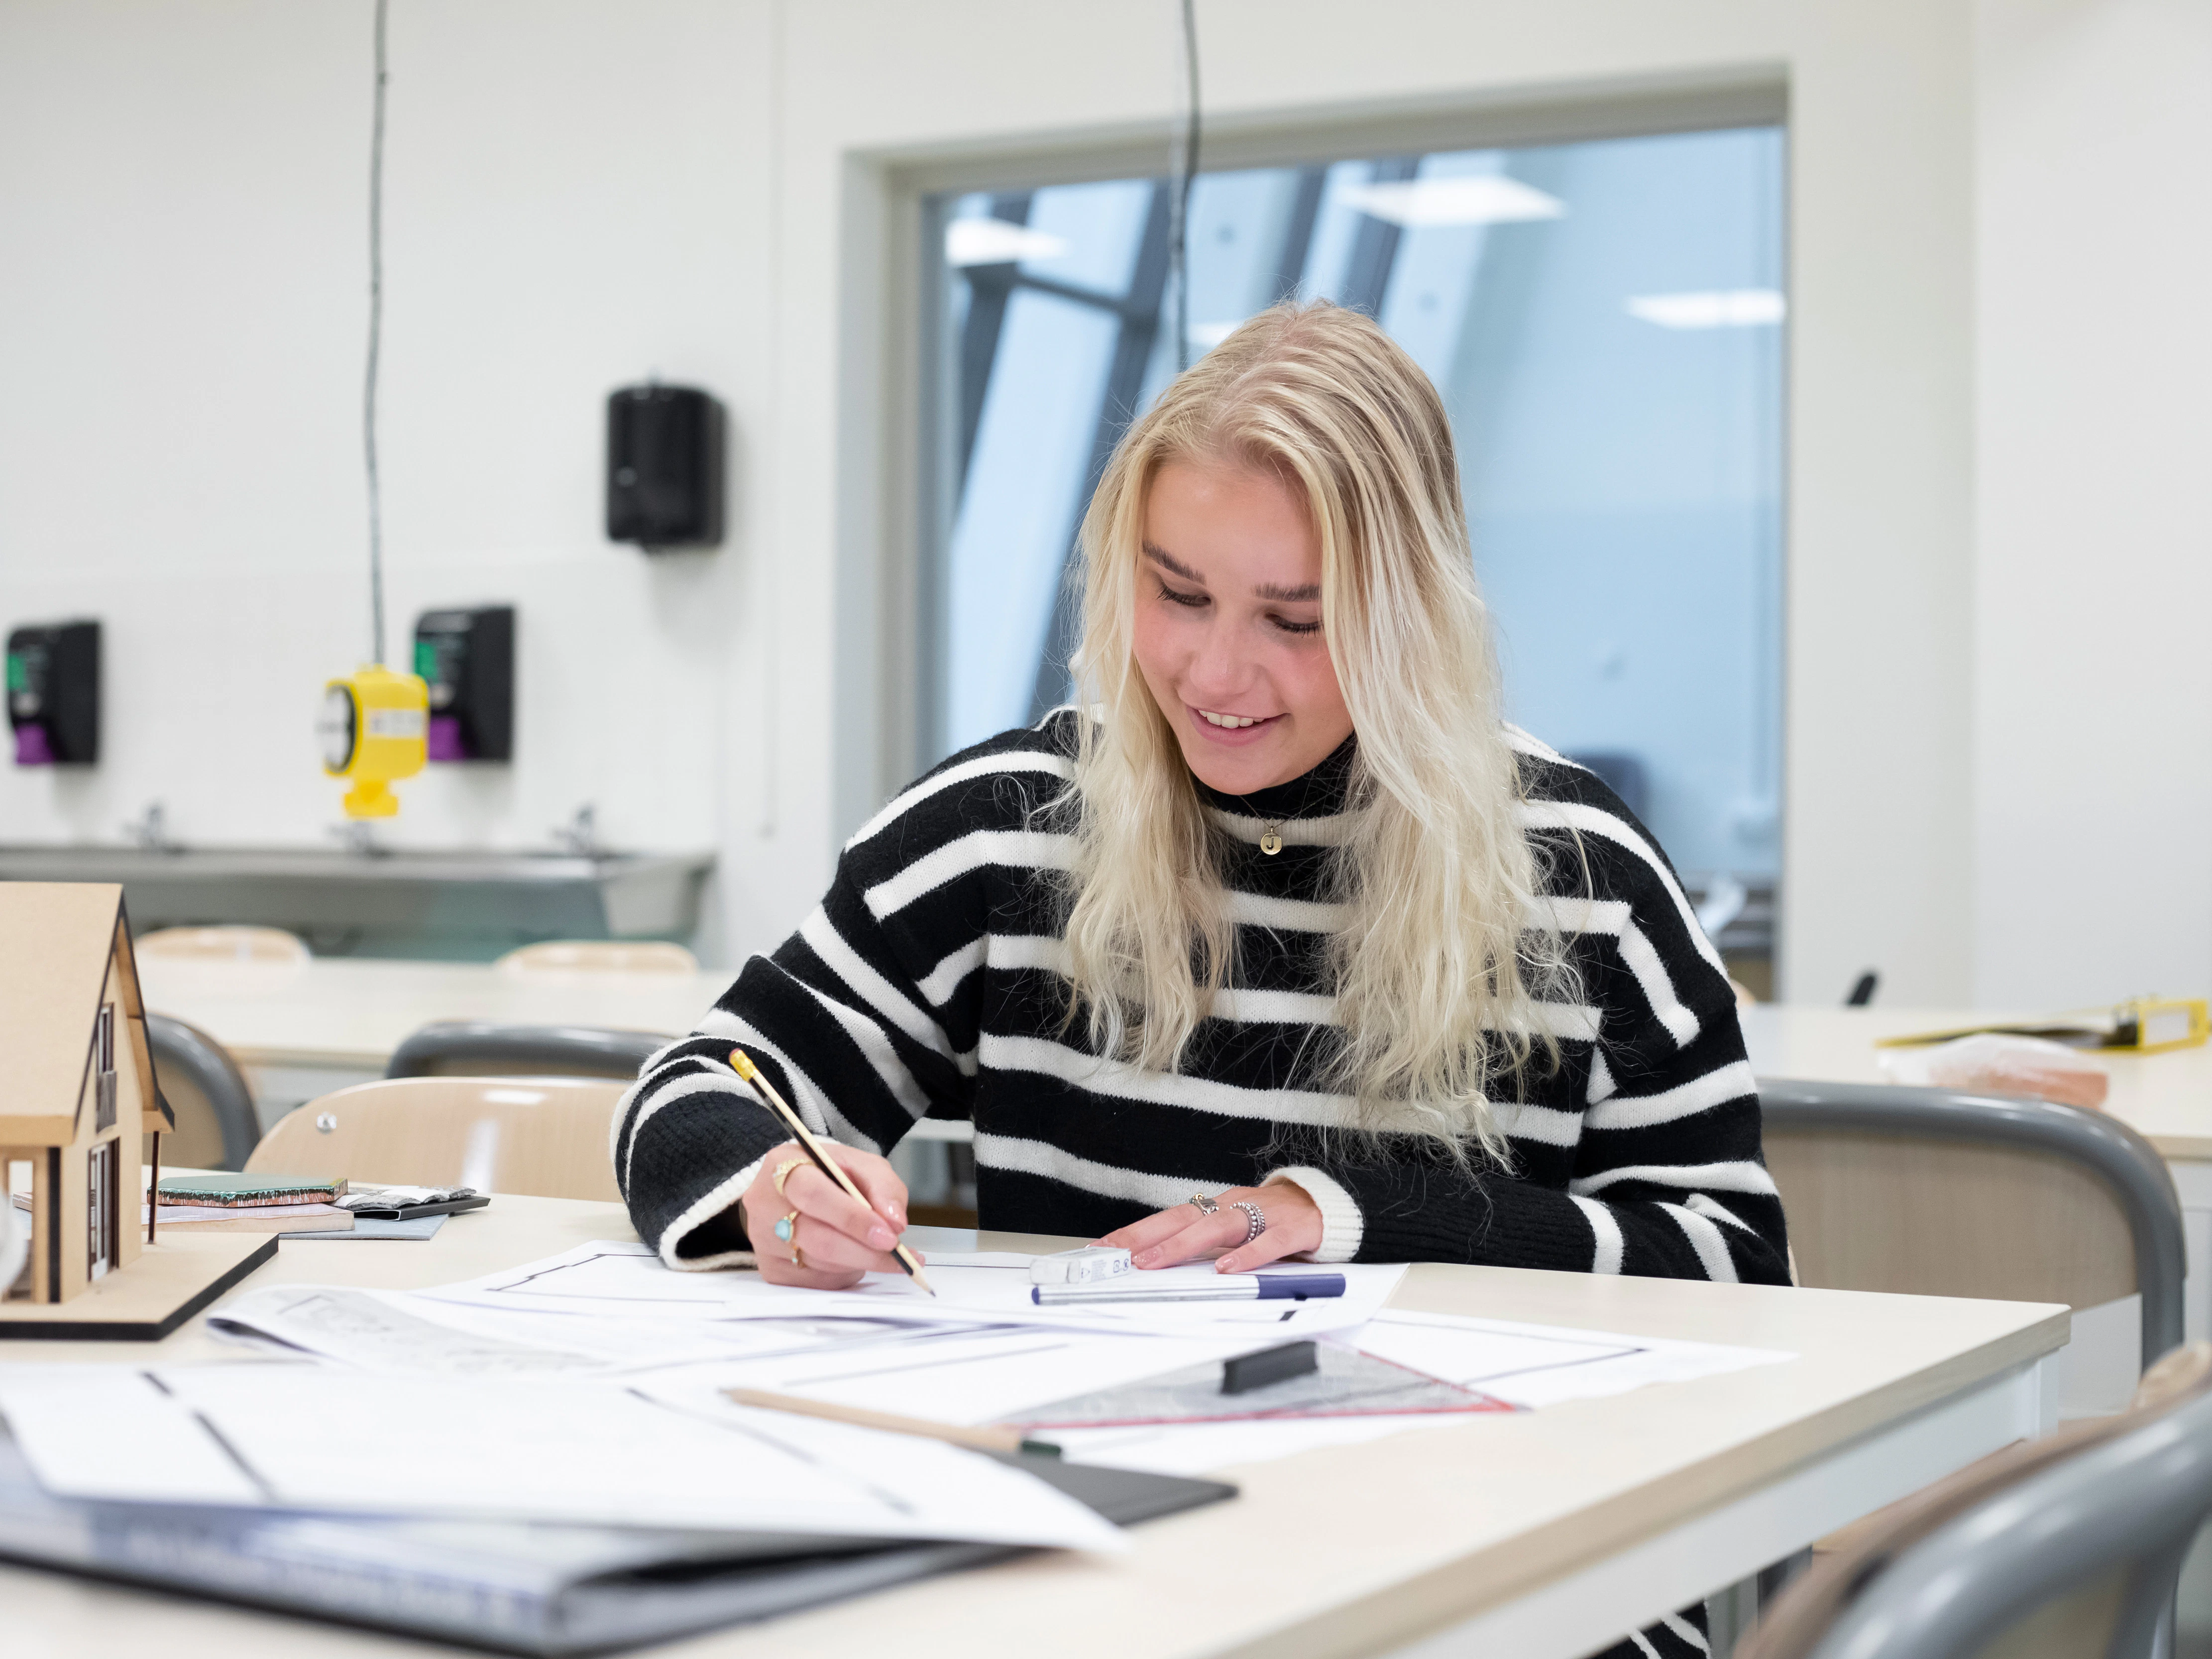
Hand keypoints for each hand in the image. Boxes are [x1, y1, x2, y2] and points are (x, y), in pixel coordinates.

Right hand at [739, 1141, 916, 1289]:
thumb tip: (894, 1223)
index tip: (888, 1235)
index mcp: (783, 1165)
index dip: (853, 1218)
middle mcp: (764, 1203)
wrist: (800, 1189)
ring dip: (858, 1262)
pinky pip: (815, 1281)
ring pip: (819, 1263)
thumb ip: (883, 1187)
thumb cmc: (831, 1175)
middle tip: (897, 1255)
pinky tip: (851, 1257)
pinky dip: (842, 1273)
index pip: (815, 1195)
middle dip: (864, 1250)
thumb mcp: (861, 1165)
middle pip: (816, 1237)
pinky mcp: (770, 1269)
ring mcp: (762, 1240)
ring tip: (879, 1251)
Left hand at [1100, 1183, 1322, 1273]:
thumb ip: (1201, 1241)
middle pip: (1184, 1218)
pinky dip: (1249, 1255)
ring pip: (1219, 1226)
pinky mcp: (1291, 1229)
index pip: (1168, 1217)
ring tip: (1157, 1260)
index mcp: (1215, 1206)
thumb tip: (1156, 1261)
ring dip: (1184, 1244)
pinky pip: (1268, 1242)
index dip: (1136, 1231)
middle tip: (1119, 1255)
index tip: (1104, 1247)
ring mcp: (1262, 1215)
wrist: (1322, 1205)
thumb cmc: (1270, 1219)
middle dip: (1148, 1236)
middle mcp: (1232, 1206)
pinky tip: (1230, 1268)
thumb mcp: (1231, 1227)